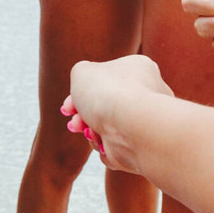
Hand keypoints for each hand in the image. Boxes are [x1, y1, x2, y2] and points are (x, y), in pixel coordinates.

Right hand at [62, 55, 173, 173]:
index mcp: (138, 68)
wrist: (131, 127)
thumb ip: (81, 73)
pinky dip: (103, 144)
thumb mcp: (82, 71)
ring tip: (86, 130)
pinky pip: (114, 144)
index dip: (80, 93)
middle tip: (73, 122)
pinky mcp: (141, 143)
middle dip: (82, 115)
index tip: (67, 106)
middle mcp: (146, 93)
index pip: (105, 80)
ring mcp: (143, 120)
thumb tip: (85, 84)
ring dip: (90, 130)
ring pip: (106, 126)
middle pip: (104, 105)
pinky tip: (101, 141)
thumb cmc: (108, 93)